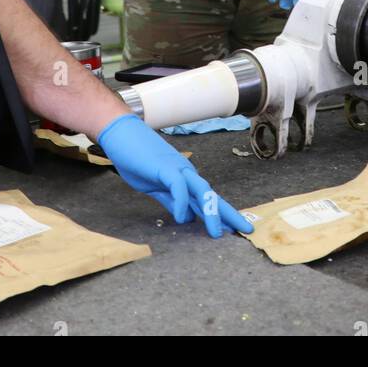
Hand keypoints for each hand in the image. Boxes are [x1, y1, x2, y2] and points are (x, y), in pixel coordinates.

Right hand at [97, 114, 253, 237]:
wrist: (121, 133)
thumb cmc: (136, 159)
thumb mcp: (155, 188)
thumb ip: (171, 201)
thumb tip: (186, 218)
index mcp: (184, 180)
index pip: (208, 200)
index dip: (222, 214)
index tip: (235, 229)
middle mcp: (186, 174)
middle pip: (212, 196)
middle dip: (229, 214)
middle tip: (246, 230)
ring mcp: (178, 169)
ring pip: (202, 192)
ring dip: (211, 212)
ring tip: (217, 233)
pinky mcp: (165, 167)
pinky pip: (179, 187)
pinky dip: (182, 203)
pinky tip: (182, 219)